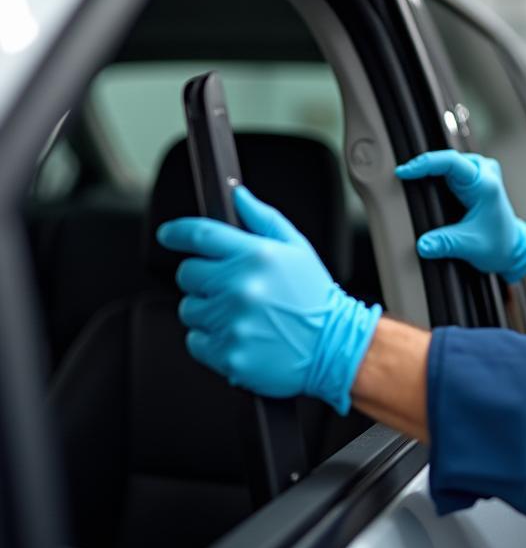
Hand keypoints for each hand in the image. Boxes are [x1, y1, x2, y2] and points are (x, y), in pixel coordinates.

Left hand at [155, 186, 380, 414]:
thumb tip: (237, 195)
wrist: (335, 347)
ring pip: (189, 309)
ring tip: (241, 315)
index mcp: (257, 256)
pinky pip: (195, 341)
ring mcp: (232, 322)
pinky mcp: (227, 353)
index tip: (169, 234)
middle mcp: (241, 287)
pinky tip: (239, 335)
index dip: (177, 232)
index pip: (200, 234)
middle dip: (204, 278)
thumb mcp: (297, 248)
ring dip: (208, 311)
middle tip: (232, 288)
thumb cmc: (315, 298)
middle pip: (187, 274)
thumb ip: (262, 218)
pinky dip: (211, 340)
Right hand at [395, 150, 525, 282]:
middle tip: (402, 176)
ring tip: (410, 178)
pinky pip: (452, 167)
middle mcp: (484, 173)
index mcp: (485, 185)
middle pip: (446, 159)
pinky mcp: (475, 176)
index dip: (425, 164)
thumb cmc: (500, 244)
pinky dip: (436, 173)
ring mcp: (481, 172)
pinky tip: (424, 181)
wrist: (514, 247)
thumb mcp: (471, 246)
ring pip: (448, 161)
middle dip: (423, 167)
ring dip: (429, 169)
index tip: (405, 171)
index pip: (451, 162)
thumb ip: (445, 244)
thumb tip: (423, 244)